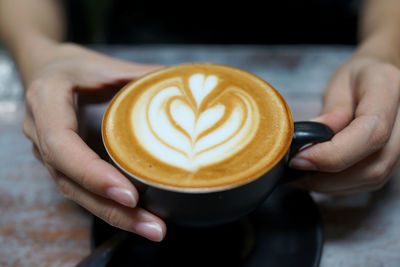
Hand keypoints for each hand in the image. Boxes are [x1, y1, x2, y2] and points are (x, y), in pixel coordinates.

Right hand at [23, 43, 165, 240]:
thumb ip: (138, 75)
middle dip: (113, 211)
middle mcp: (42, 136)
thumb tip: (182, 83)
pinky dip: (111, 207)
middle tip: (153, 227)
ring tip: (152, 228)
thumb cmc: (71, 67)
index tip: (129, 195)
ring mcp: (50, 156)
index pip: (63, 147)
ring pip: (78, 195)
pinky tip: (139, 217)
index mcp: (47, 105)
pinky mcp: (64, 166)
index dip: (93, 174)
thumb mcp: (101, 65)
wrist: (43, 72)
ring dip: (116, 217)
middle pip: (72, 184)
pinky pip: (84, 191)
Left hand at [290, 54, 399, 193]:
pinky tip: (317, 176)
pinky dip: (340, 184)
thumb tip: (312, 142)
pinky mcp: (394, 158)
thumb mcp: (340, 81)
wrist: (384, 77)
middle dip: (327, 177)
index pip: (370, 132)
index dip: (332, 153)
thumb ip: (332, 110)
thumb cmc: (360, 76)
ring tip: (301, 174)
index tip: (298, 158)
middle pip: (373, 165)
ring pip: (372, 178)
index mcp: (389, 89)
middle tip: (294, 170)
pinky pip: (370, 180)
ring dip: (331, 185)